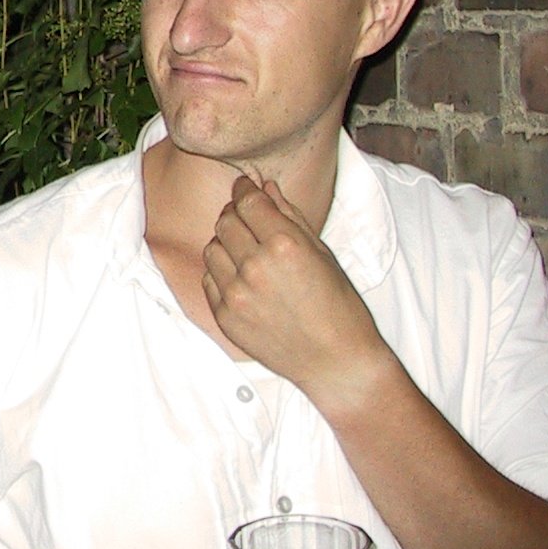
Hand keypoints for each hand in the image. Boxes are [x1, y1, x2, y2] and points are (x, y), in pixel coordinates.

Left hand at [202, 177, 388, 405]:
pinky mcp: (225, 316)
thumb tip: (266, 187)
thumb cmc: (339, 306)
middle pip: (226, 221)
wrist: (336, 362)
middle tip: (246, 216)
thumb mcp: (322, 254)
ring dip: (225, 243)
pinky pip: (208, 279)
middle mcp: (255, 267)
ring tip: (246, 250)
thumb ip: (290, 216)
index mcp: (285, 246)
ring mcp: (236, 294)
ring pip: (211, 248)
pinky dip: (220, 272)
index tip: (245, 186)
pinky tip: (241, 277)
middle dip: (235, 213)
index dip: (244, 189)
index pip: (248, 202)